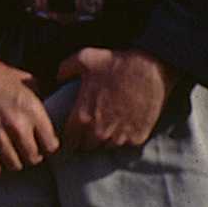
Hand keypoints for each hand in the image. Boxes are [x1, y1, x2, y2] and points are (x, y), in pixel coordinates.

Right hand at [0, 50, 58, 175]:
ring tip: (11, 159)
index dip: (48, 149)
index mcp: (33, 110)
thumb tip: (52, 110)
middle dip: (31, 158)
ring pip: (13, 163)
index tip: (42, 148)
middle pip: (33, 158)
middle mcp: (17, 124)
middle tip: (26, 154)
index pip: (51, 145)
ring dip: (13, 163)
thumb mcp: (28, 81)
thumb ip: (41, 98)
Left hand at [55, 47, 175, 150]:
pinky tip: (123, 127)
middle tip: (88, 131)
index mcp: (82, 115)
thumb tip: (57, 78)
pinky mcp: (138, 137)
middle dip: (86, 140)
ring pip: (107, 147)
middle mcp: (99, 130)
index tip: (71, 134)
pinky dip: (124, 138)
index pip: (69, 139)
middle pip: (87, 146)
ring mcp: (120, 136)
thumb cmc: (116, 63)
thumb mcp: (83, 59)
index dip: (69, 138)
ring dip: (105, 140)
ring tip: (106, 129)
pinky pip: (126, 145)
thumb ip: (65, 69)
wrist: (150, 69)